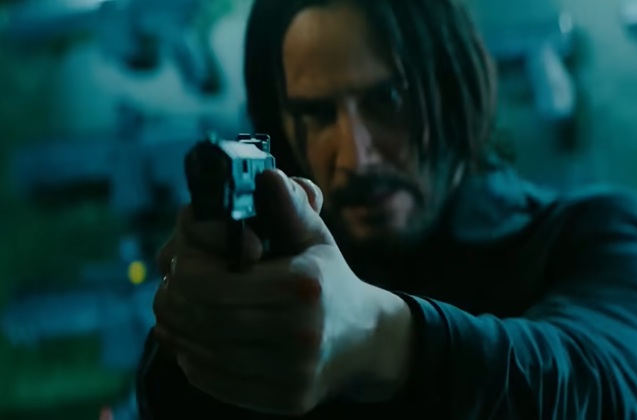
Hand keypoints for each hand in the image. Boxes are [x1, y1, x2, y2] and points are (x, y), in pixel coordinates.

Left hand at [152, 170, 412, 415]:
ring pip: (204, 355)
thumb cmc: (328, 281)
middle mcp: (301, 332)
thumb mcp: (315, 238)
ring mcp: (294, 372)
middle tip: (166, 291)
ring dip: (178, 333)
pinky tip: (193, 344)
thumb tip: (267, 175)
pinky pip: (218, 384)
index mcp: (303, 285)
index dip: (184, 271)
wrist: (365, 342)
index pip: (211, 283)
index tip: (181, 263)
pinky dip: (194, 362)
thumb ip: (288, 207)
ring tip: (173, 316)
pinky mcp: (287, 401)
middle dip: (172, 303)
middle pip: (202, 320)